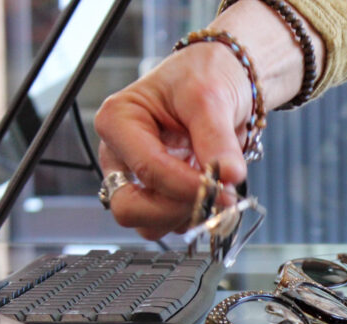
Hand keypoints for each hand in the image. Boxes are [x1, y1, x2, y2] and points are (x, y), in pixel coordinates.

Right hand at [93, 0, 324, 241]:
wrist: (220, 80)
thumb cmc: (203, 76)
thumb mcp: (209, 97)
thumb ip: (216, 138)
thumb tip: (227, 176)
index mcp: (118, 121)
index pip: (146, 169)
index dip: (186, 186)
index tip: (221, 187)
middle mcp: (120, 155)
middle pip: (130, 208)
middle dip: (175, 210)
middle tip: (215, 198)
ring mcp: (136, 178)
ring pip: (150, 224)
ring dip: (188, 215)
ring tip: (217, 186)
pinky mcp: (157, 194)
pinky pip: (170, 223)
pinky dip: (195, 215)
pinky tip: (213, 189)